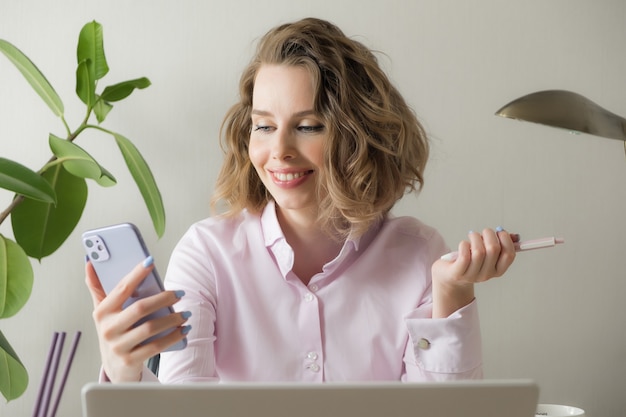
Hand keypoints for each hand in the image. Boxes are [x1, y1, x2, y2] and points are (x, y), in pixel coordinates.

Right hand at [85, 258, 189, 381]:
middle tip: (180, 293)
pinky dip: (173, 337)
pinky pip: (156, 347)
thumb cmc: (113, 332)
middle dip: (163, 298)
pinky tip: (183, 330)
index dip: (136, 274)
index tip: (150, 261)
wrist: (114, 368)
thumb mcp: (103, 312)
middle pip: (140, 308)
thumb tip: (89, 262)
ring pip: (150, 328)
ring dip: (172, 319)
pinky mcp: (130, 361)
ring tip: (186, 313)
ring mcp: (118, 346)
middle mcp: (108, 329)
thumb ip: (97, 288)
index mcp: (102, 312)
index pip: (121, 289)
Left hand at [430, 227, 517, 316]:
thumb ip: (501, 245)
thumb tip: (515, 236)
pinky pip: (464, 256)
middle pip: (493, 249)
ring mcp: (472, 275)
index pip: (509, 255)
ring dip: (475, 237)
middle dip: (489, 234)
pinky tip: (463, 244)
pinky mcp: (458, 273)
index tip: (499, 232)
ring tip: (472, 236)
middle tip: (483, 232)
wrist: (449, 277)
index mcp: (498, 270)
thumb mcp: (487, 254)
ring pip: (479, 251)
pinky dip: (464, 245)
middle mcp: (487, 275)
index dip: (506, 239)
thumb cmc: (469, 261)